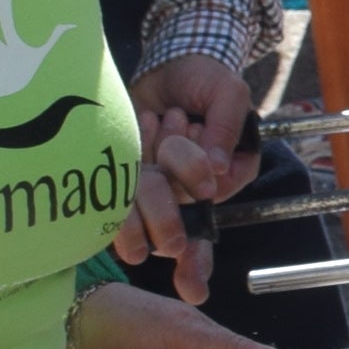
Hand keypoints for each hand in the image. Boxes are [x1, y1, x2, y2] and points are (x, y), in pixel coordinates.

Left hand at [116, 56, 257, 301]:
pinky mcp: (125, 167)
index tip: (191, 287)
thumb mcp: (229, 92)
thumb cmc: (207, 78)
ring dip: (154, 161)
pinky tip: (149, 117)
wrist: (170, 60)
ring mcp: (154, 181)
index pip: (207, 229)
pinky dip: (132, 151)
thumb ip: (226, 126)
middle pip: (171, 221)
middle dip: (166, 209)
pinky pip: (119, 180)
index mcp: (221, 181)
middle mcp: (186, 191)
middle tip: (171, 160)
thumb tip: (215, 170)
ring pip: (144, 199)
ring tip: (171, 115)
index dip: (196, 259)